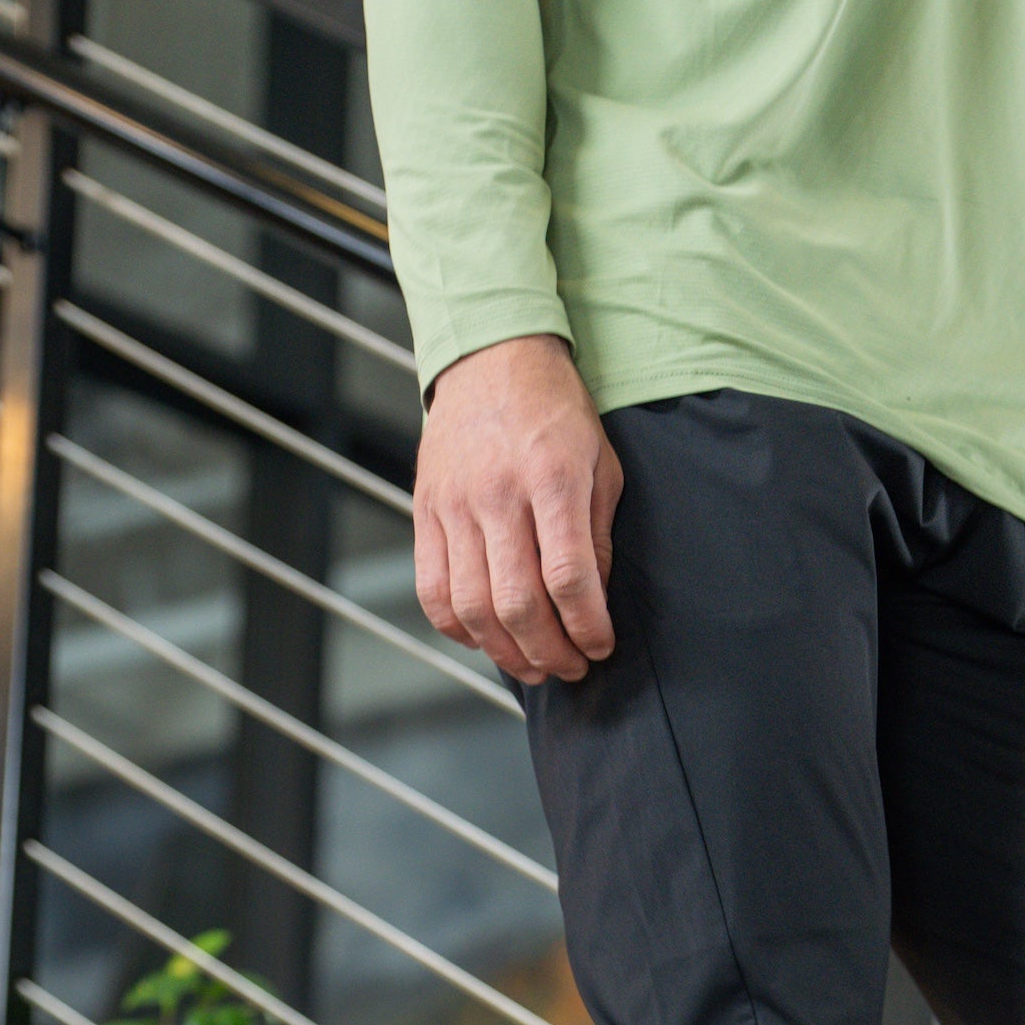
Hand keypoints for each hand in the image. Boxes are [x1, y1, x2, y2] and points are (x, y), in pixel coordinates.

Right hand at [414, 334, 622, 685]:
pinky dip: (459, 629)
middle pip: (517, 603)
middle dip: (549, 651)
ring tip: (534, 666)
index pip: (567, 576)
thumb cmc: (556, 413)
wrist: (491, 358)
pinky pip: (432, 590)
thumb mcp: (600, 465)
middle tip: (572, 667)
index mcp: (551, 478)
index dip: (586, 626)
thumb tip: (594, 605)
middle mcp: (497, 493)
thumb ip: (597, 537)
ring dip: (506, 652)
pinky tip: (487, 639)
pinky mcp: (424, 511)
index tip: (600, 646)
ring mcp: (453, 504)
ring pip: (471, 607)